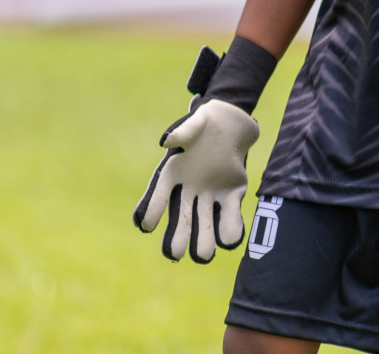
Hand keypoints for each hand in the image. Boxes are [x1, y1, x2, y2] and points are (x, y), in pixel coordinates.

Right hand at [133, 47, 261, 262]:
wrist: (231, 123)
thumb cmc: (205, 123)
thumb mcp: (194, 124)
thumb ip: (182, 132)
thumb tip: (166, 141)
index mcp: (173, 173)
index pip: (159, 195)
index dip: (152, 209)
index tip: (146, 226)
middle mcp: (189, 190)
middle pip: (181, 216)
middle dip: (179, 234)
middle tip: (175, 253)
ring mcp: (210, 195)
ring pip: (205, 221)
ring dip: (204, 237)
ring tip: (204, 256)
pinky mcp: (232, 194)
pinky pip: (230, 213)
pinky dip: (231, 226)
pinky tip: (231, 240)